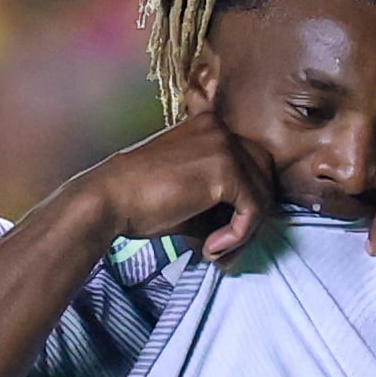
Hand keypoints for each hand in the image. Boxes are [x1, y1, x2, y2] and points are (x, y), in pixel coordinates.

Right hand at [76, 115, 282, 260]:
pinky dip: (238, 236)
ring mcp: (225, 145)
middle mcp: (221, 129)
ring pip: (263, 195)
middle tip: (226, 246)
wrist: (109, 200)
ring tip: (215, 250)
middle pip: (265, 176)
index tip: (223, 233)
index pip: (251, 163)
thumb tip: (248, 228)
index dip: (245, 201)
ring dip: (244, 232)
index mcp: (210, 126)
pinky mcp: (226, 170)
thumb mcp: (189, 191)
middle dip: (253, 216)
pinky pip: (253, 210)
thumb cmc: (141, 201)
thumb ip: (221, 199)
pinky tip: (211, 247)